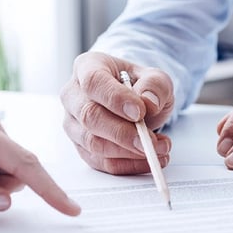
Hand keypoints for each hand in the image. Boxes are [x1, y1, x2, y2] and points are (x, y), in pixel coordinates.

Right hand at [60, 52, 174, 174]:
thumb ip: (155, 85)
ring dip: (129, 152)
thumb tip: (148, 103)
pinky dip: (128, 165)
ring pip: (93, 143)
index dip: (115, 99)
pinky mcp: (82, 147)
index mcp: (88, 67)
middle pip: (89, 117)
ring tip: (159, 148)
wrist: (136, 101)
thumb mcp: (156, 78)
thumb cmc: (140, 86)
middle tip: (151, 141)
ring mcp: (74, 123)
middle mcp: (73, 95)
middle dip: (123, 133)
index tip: (140, 112)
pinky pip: (101, 162)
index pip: (93, 82)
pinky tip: (150, 159)